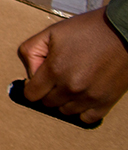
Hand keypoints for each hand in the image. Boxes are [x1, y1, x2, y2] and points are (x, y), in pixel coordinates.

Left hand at [17, 6, 127, 123]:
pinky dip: (82, 110)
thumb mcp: (50, 33)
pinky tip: (83, 96)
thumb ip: (30, 51)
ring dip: (64, 100)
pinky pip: (87, 118)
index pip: (31, 94)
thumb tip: (30, 73)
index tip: (39, 78)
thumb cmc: (87, 30)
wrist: (121, 32)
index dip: (32, 86)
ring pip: (66, 111)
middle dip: (48, 91)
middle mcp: (71, 88)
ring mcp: (90, 97)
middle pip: (48, 103)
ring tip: (71, 83)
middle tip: (57, 77)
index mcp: (54, 70)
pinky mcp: (106, 102)